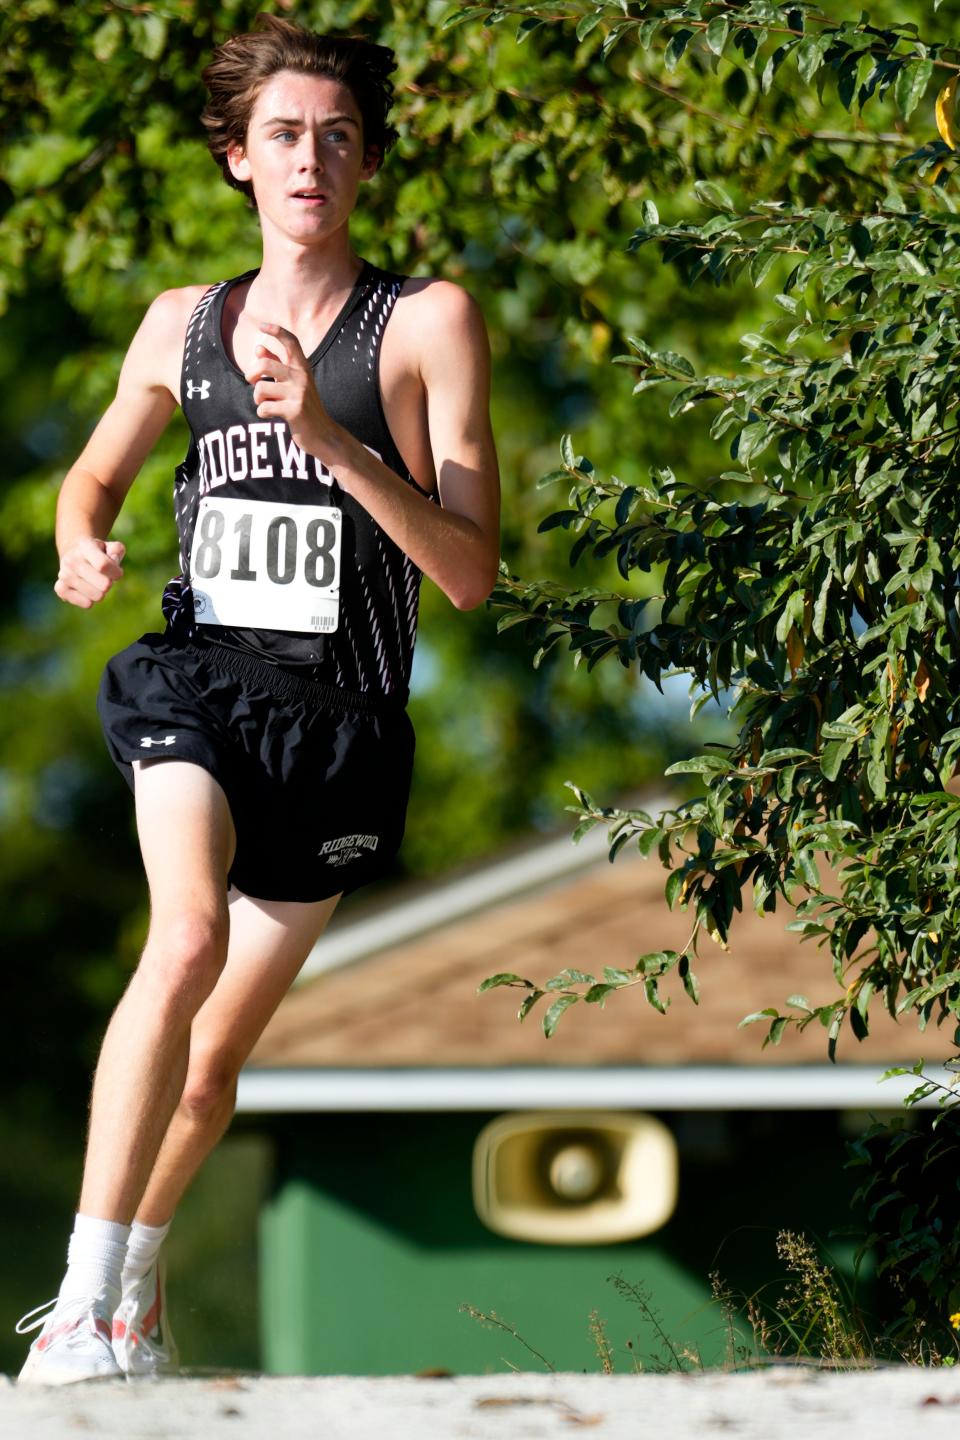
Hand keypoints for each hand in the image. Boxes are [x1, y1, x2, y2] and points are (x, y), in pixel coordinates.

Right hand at [54, 537, 125, 608]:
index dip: (116, 573)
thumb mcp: (111, 547)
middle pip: (104, 584)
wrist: (74, 556)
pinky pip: (87, 604)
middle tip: (104, 577)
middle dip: (109, 583)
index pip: (104, 565)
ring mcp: (63, 575)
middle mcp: (71, 560)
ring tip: (94, 582)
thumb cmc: (99, 553)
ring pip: (97, 596)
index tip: (118, 572)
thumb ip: (117, 550)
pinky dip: (91, 600)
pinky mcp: (60, 589)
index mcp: (84, 546)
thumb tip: (113, 560)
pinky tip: (86, 590)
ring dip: (101, 592)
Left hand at [244, 322, 340, 459]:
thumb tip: (258, 348)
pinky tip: (271, 415)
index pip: (291, 341)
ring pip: (261, 388)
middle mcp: (302, 377)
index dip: (276, 330)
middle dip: (251, 374)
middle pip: (264, 364)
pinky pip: (264, 408)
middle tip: (252, 382)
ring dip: (257, 397)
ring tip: (265, 403)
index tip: (261, 325)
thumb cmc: (304, 406)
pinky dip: (262, 412)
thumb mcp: (293, 383)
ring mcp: (299, 393)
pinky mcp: (294, 411)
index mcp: (303, 367)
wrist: (323, 434)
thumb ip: (276, 365)